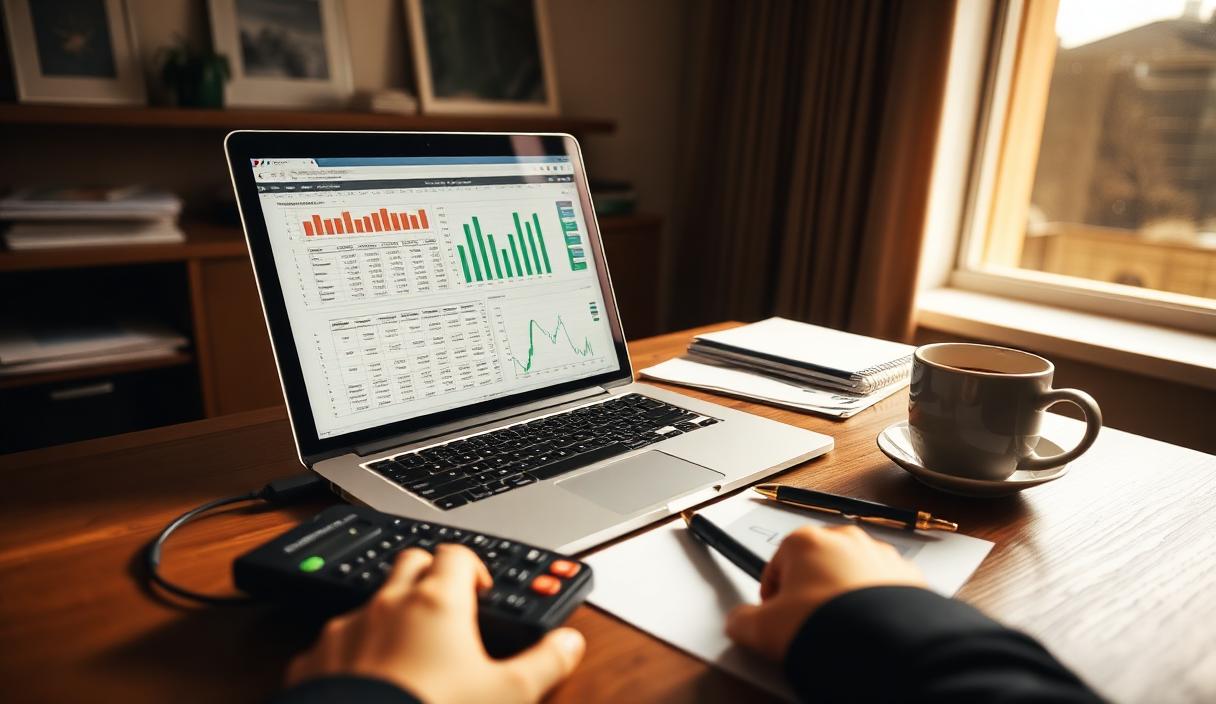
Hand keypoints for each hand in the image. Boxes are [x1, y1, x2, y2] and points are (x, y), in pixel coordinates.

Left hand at [286, 544, 585, 703]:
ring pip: (369, 602)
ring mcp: (346, 630)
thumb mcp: (508, 694)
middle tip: (447, 605)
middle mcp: (388, 605)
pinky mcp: (312, 660)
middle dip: (428, 574)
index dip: (472, 566)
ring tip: (407, 654)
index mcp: (437, 602)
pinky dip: (351, 653)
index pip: (456, 553)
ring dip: (388, 616)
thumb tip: (569, 644)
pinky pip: (335, 643)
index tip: (481, 589)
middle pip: (409, 562)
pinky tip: (366, 682)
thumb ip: (544, 662)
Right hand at [726, 524, 926, 661]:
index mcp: (805, 541)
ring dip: (841, 596)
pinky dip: (873, 604)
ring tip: (838, 630)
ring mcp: (879, 555)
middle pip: (814, 564)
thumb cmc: (828, 628)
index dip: (772, 594)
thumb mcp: (764, 629)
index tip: (774, 614)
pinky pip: (881, 587)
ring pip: (850, 573)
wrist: (886, 646)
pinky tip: (865, 629)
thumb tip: (739, 621)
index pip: (776, 563)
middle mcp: (844, 539)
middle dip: (808, 591)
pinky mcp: (907, 576)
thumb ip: (742, 620)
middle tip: (805, 623)